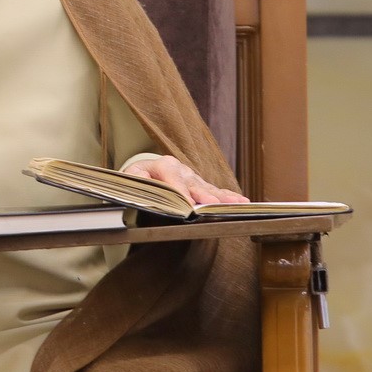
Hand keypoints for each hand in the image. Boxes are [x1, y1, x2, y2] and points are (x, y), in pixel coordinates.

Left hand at [122, 154, 246, 206]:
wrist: (142, 175)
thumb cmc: (136, 180)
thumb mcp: (130, 179)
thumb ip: (136, 183)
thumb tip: (143, 190)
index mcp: (161, 165)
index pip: (171, 176)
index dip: (180, 192)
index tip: (188, 206)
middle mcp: (180, 169)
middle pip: (193, 184)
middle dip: (204, 195)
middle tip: (212, 206)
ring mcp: (191, 177)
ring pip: (207, 188)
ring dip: (221, 197)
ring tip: (236, 203)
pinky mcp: (199, 185)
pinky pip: (215, 191)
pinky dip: (227, 197)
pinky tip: (241, 202)